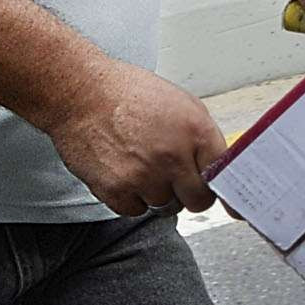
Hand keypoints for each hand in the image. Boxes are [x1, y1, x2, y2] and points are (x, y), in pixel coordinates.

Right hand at [40, 56, 228, 215]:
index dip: (216, 182)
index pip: (224, 176)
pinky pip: (136, 211)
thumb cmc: (127, 93)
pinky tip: (125, 173)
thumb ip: (202, 137)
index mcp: (195, 131)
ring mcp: (144, 176)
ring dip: (157, 193)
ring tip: (142, 166)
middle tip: (176, 179)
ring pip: (166, 207)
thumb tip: (217, 165)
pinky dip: (131, 199)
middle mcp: (172, 156)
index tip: (212, 187)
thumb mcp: (181, 103)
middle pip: (198, 201)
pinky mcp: (116, 190)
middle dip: (189, 193)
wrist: (80, 93)